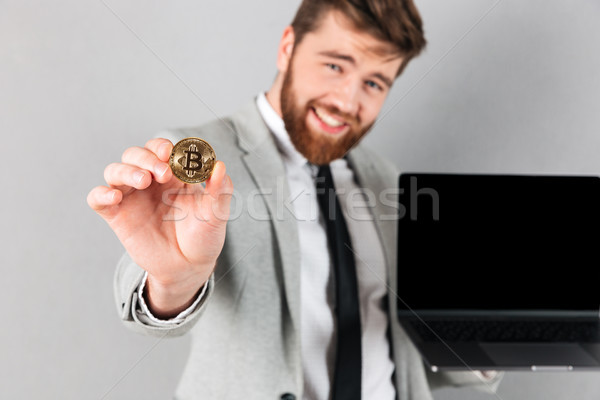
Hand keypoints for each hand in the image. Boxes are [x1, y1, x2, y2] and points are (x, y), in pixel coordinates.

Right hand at [87, 138, 232, 316]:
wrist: (189, 268)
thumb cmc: (203, 237)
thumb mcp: (216, 214)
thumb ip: (220, 190)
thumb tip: (220, 166)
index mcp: (173, 174)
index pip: (161, 149)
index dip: (163, 147)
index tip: (171, 153)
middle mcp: (150, 181)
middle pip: (135, 154)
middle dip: (147, 157)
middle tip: (163, 172)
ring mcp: (131, 197)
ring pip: (115, 170)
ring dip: (127, 170)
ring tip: (144, 180)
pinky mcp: (117, 215)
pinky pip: (97, 199)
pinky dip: (101, 193)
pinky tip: (114, 196)